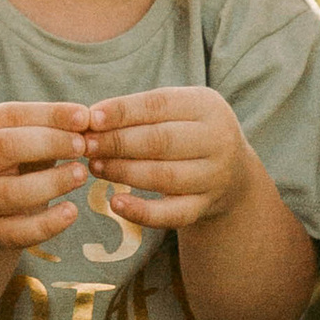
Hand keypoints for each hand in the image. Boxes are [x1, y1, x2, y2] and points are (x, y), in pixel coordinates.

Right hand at [0, 103, 91, 249]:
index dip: (50, 115)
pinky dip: (49, 223)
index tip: (84, 117)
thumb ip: (51, 128)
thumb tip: (87, 119)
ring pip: (13, 192)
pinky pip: (20, 231)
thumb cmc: (16, 162)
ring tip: (82, 174)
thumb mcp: (27, 139)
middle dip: (50, 143)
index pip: (11, 115)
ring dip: (53, 182)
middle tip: (83, 146)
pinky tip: (71, 211)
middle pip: (6, 147)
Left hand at [80, 88, 254, 229]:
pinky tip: (115, 204)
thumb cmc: (189, 132)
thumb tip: (90, 118)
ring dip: (122, 172)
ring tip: (94, 166)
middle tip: (85, 145)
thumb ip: (139, 111)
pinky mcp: (205, 206)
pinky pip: (172, 214)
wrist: (234, 172)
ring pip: (163, 176)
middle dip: (117, 143)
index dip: (122, 111)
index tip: (90, 118)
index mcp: (206, 105)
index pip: (159, 105)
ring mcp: (214, 176)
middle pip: (160, 141)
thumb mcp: (177, 110)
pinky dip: (142, 212)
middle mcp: (217, 139)